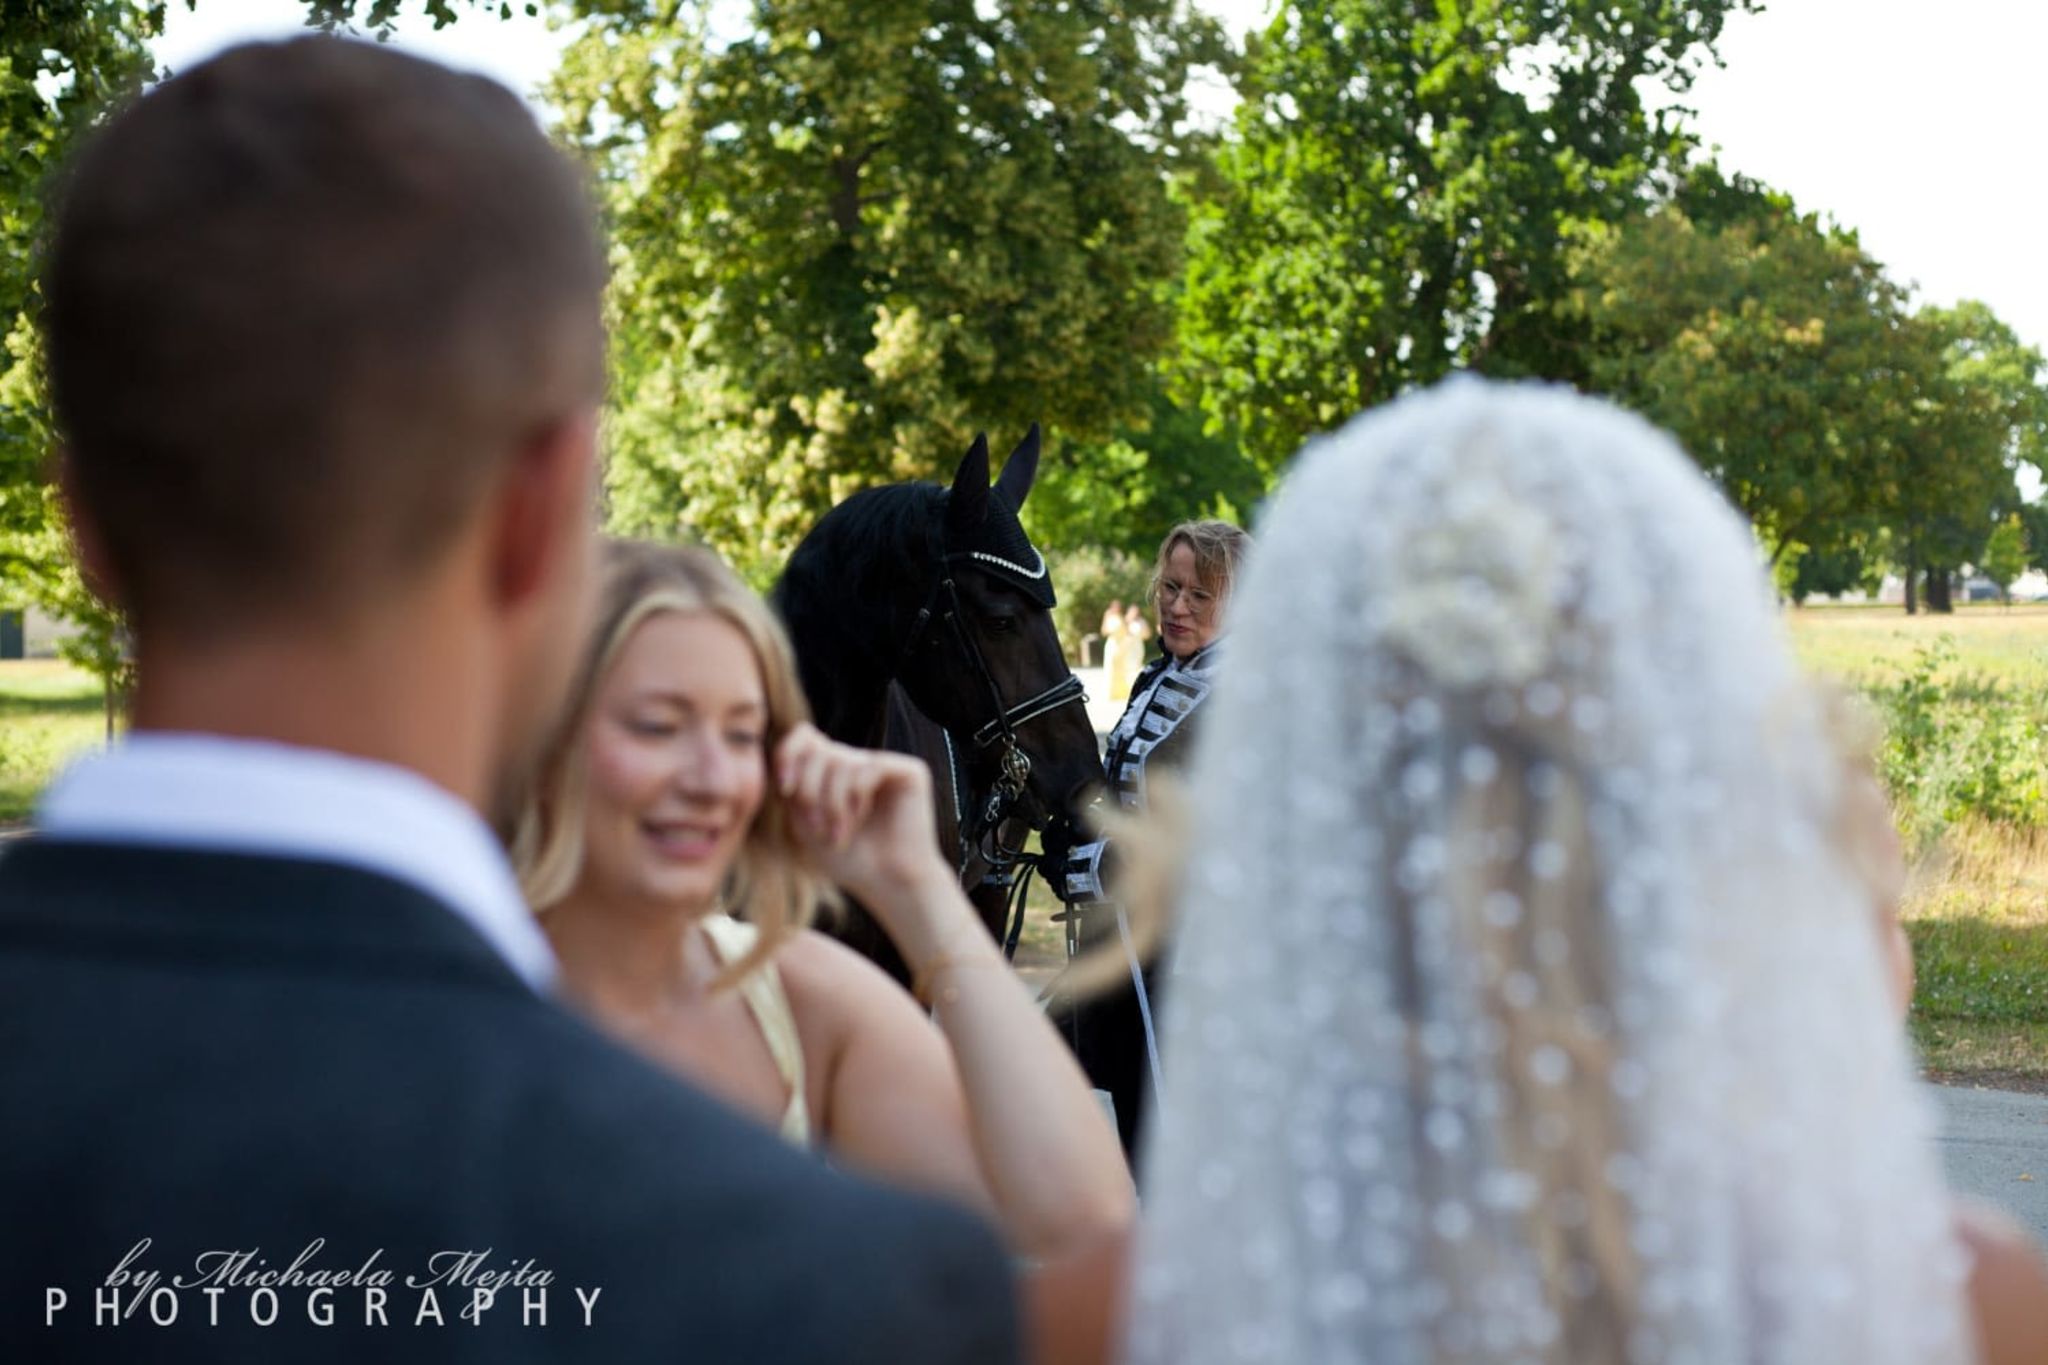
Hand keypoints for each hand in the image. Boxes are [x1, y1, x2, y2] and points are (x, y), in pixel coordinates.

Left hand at [776, 724, 958, 935]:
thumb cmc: (847, 860)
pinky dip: (856, 796)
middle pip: (818, 750)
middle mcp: (858, 762)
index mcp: (833, 771)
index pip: (804, 737)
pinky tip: (861, 818)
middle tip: (815, 828)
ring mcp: (883, 765)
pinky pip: (870, 766)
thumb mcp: (804, 823)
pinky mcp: (908, 772)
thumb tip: (783, 754)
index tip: (785, 789)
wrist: (887, 885)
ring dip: (833, 803)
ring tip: (839, 834)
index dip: (788, 755)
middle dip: (810, 791)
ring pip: (842, 761)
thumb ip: (793, 787)